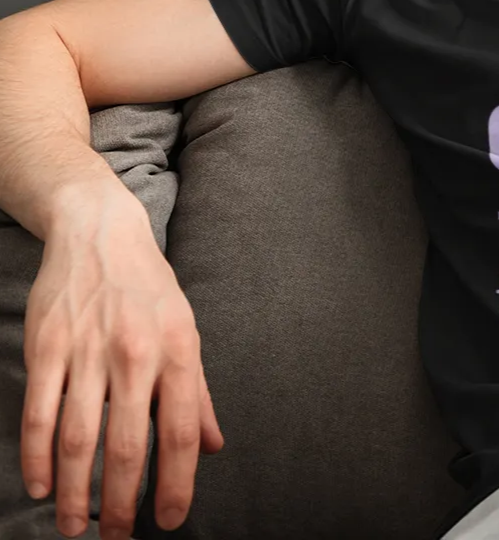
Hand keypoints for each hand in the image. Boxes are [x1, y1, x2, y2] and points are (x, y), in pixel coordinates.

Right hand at [21, 192, 223, 538]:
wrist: (101, 233)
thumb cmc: (150, 289)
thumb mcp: (186, 331)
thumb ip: (198, 392)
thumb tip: (214, 445)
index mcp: (178, 351)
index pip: (180, 431)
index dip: (176, 482)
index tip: (169, 521)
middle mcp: (135, 354)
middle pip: (126, 445)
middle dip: (121, 502)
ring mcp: (87, 351)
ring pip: (79, 438)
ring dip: (76, 492)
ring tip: (75, 528)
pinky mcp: (47, 348)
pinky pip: (39, 415)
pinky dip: (39, 457)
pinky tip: (44, 486)